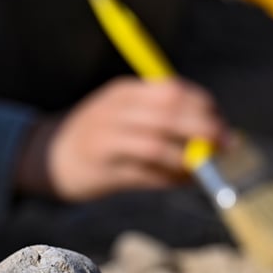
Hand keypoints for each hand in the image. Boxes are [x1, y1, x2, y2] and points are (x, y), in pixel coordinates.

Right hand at [16, 77, 227, 202]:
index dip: (203, 107)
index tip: (222, 124)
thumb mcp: (125, 114)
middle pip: (168, 115)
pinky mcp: (102, 171)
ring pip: (157, 146)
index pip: (171, 91)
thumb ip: (162, 118)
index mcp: (124, 92)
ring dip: (188, 160)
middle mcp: (114, 111)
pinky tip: (182, 181)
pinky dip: (170, 179)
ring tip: (203, 170)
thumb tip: (214, 134)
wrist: (46, 157)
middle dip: (204, 131)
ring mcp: (105, 140)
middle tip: (226, 146)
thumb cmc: (100, 136)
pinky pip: (145, 175)